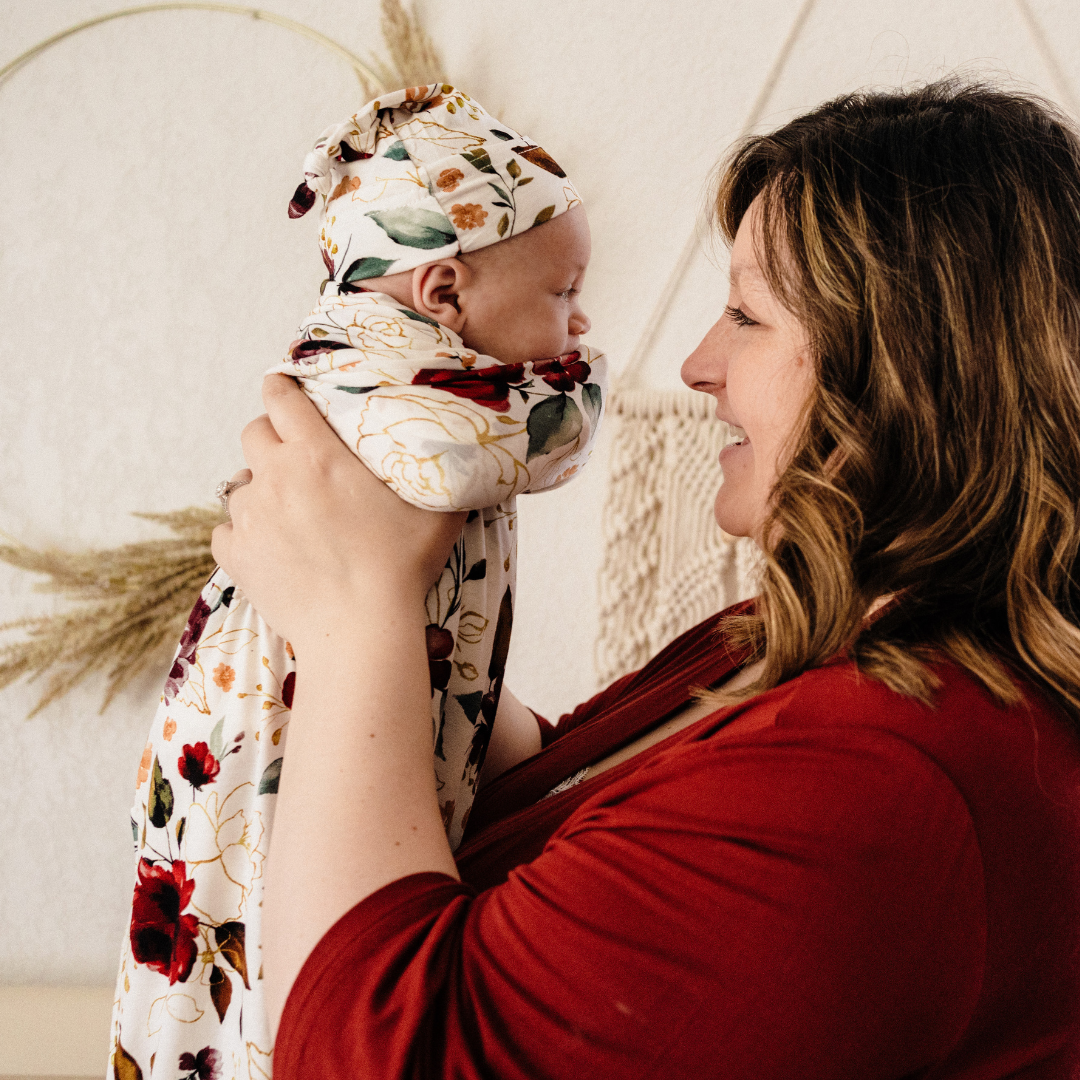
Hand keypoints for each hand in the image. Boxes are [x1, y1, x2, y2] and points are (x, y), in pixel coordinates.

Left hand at [211, 374, 466, 651]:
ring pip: (240, 484)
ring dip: (261, 489)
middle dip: (272, 436)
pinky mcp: (235, 555)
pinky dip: (244, 533)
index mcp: (317, 452)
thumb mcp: (435, 510)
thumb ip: (438, 472)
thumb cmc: (402, 567)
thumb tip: (461, 449)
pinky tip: (271, 545)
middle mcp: (275, 476)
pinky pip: (226, 530)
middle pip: (253, 432)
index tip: (286, 388)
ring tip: (289, 511)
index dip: (282, 387)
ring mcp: (250, 517)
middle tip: (297, 456)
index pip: (281, 396)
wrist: (360, 630)